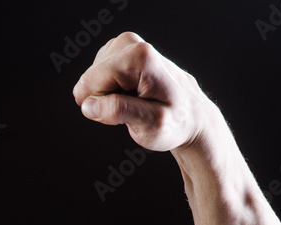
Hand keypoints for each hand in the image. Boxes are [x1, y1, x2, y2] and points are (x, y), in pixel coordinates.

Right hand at [73, 32, 211, 152]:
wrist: (191, 115)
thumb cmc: (175, 122)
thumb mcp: (152, 125)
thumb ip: (119, 112)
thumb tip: (89, 105)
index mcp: (138, 58)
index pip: (89, 83)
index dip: (101, 105)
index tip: (126, 112)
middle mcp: (131, 44)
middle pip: (88, 79)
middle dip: (103, 100)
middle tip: (132, 109)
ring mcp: (126, 45)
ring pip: (91, 78)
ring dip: (107, 96)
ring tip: (134, 102)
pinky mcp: (121, 51)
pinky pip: (97, 76)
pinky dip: (110, 89)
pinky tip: (131, 94)